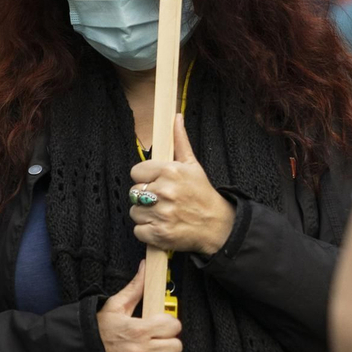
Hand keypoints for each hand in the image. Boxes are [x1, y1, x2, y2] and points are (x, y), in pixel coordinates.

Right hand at [96, 262, 182, 351]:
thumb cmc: (95, 333)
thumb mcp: (113, 307)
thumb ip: (134, 288)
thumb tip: (146, 268)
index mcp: (137, 330)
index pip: (173, 326)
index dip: (169, 324)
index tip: (161, 326)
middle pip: (176, 346)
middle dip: (168, 342)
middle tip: (157, 341)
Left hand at [128, 114, 236, 255]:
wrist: (217, 225)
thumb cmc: (202, 194)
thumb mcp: (193, 165)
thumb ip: (180, 141)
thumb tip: (176, 117)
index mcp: (170, 171)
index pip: (136, 172)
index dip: (145, 178)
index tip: (156, 183)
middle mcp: (164, 191)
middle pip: (134, 193)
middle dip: (145, 197)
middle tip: (163, 200)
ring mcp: (161, 214)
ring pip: (134, 212)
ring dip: (146, 215)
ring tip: (164, 214)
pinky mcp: (159, 233)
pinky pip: (138, 230)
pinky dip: (147, 232)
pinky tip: (162, 226)